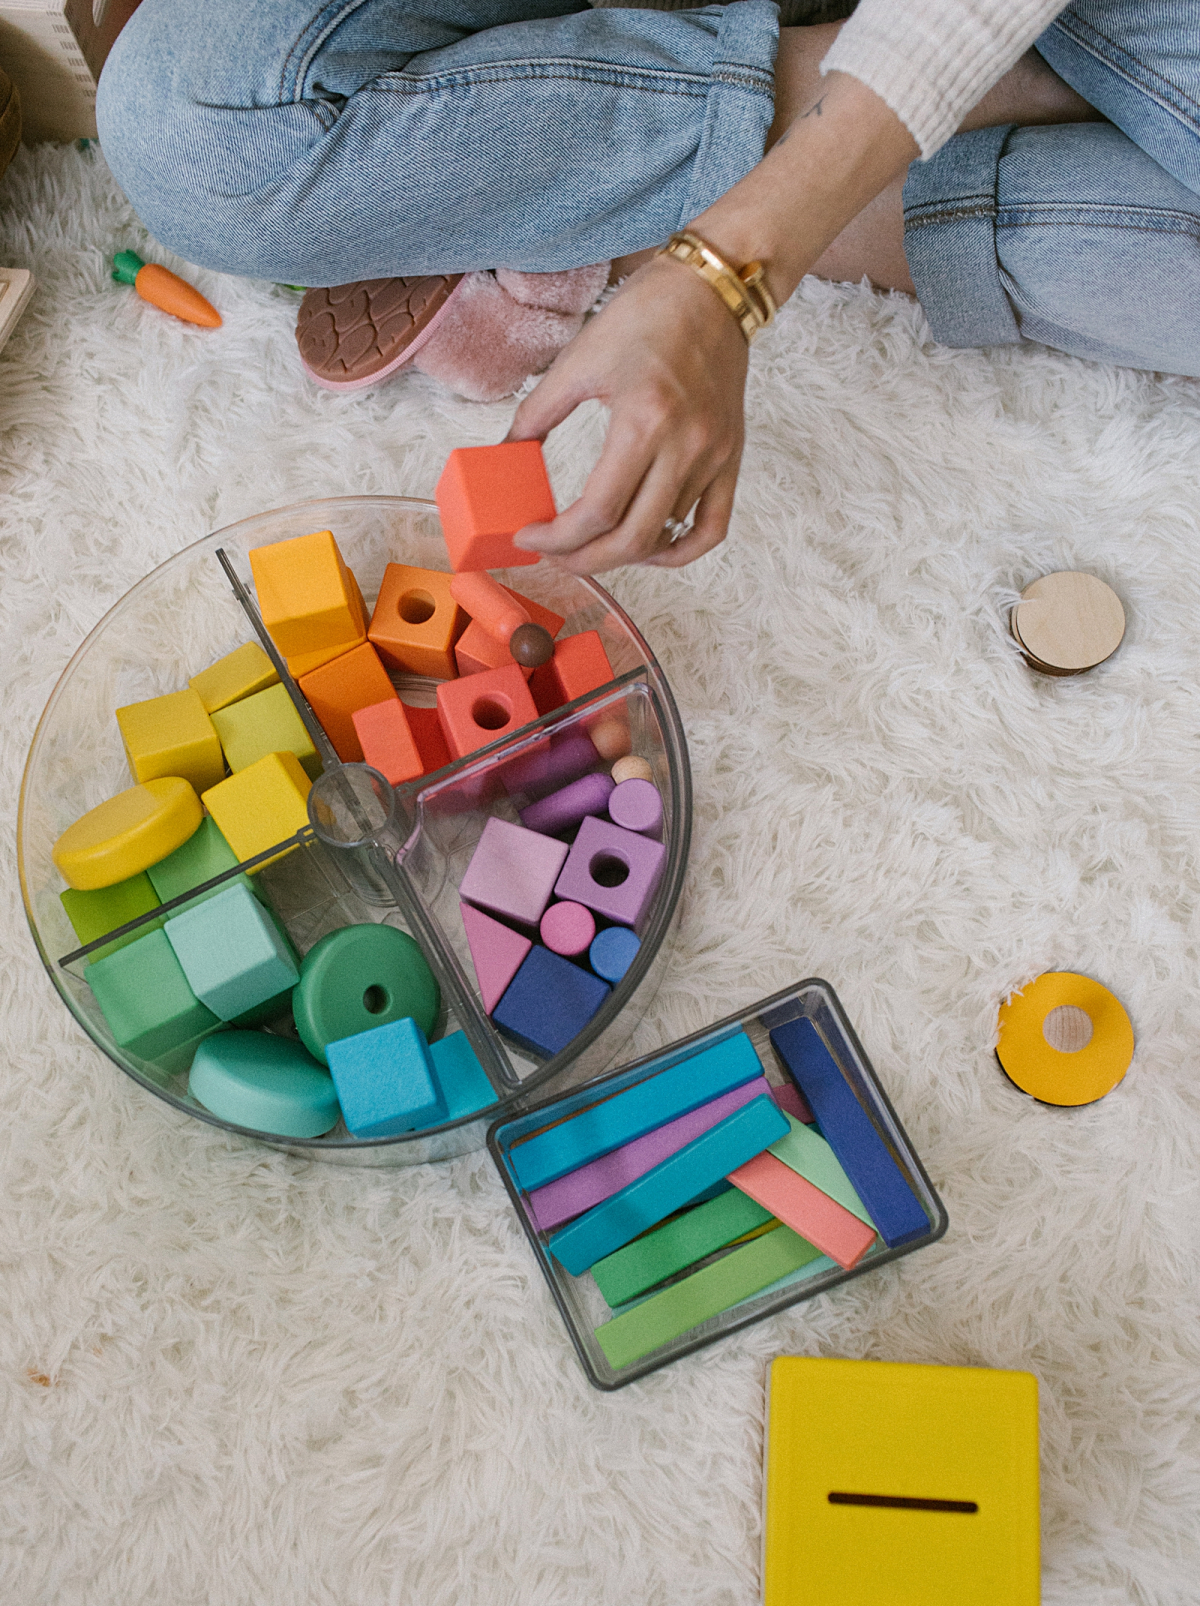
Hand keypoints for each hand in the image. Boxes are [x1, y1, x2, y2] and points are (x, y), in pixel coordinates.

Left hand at [506, 254, 747, 574]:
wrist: (712, 291)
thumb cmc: (646, 315)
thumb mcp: (579, 360)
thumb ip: (537, 413)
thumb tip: (505, 454)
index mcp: (644, 420)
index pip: (598, 511)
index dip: (557, 537)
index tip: (529, 536)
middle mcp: (685, 446)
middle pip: (632, 538)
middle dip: (584, 560)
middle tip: (554, 553)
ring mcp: (713, 456)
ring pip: (666, 537)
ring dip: (621, 553)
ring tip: (589, 544)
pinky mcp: (730, 459)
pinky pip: (710, 529)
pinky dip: (677, 551)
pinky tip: (647, 548)